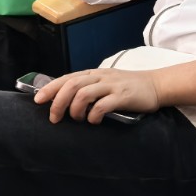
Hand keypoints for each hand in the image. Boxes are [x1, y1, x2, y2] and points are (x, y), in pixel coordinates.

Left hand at [33, 67, 161, 123]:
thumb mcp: (106, 83)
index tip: (37, 100)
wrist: (157, 85)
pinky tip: (94, 121)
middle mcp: (101, 77)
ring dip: (75, 109)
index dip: (50, 88)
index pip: (67, 78)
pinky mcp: (123, 96)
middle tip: (55, 118)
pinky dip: (93, 115)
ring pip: (84, 93)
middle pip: (72, 85)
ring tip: (78, 119)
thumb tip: (64, 101)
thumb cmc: (129, 87)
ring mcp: (112, 85)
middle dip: (58, 102)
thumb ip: (89, 88)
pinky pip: (102, 105)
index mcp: (94, 74)